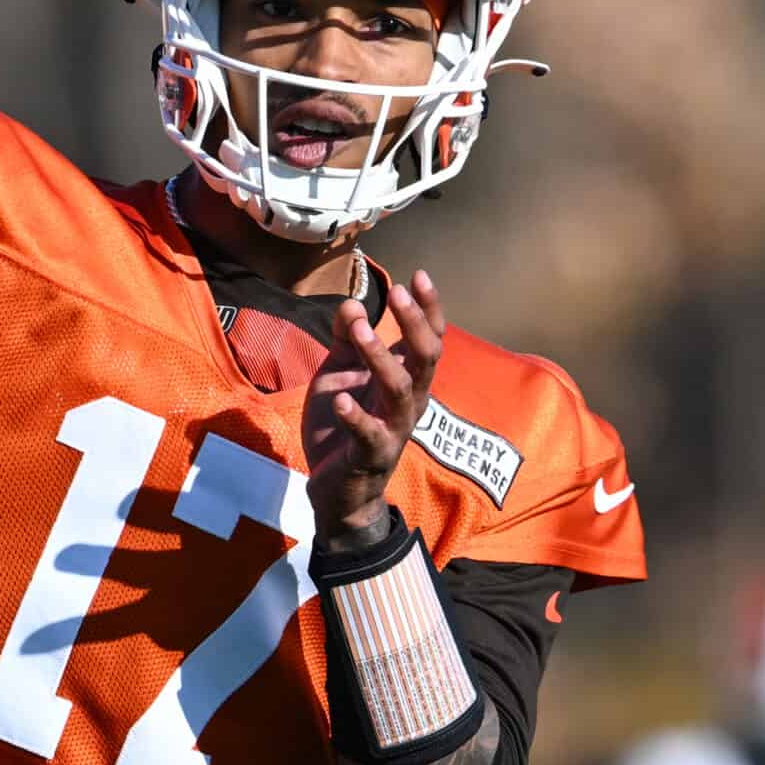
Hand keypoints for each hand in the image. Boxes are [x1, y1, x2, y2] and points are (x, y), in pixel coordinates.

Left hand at [302, 269, 443, 550]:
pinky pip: (369, 436)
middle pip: (425, 359)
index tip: (418, 275)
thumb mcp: (339, 373)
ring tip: (359, 330)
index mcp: (406, 380)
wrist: (336, 489)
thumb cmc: (344, 425)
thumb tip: (353, 302)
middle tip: (397, 293)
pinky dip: (357, 417)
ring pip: (399, 391)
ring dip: (380, 358)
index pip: (428, 340)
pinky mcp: (369, 457)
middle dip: (414, 324)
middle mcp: (408, 403)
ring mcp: (392, 430)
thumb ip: (345, 340)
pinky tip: (342, 399)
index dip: (427, 309)